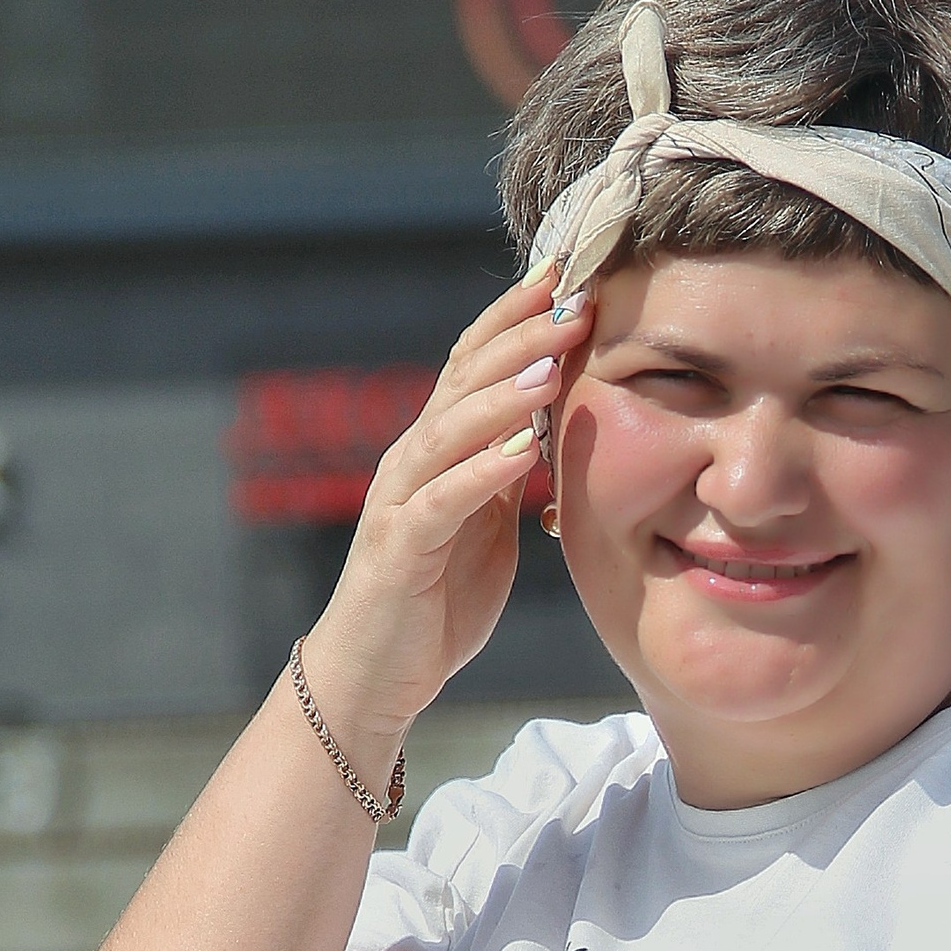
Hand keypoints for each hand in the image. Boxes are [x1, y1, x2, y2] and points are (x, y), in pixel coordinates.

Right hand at [302, 270, 592, 755]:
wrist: (378, 674)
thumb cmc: (436, 600)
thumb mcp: (488, 525)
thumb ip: (510, 474)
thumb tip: (553, 427)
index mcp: (438, 449)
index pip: (474, 363)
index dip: (516, 317)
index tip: (568, 277)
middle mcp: (413, 460)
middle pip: (463, 379)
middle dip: (519, 337)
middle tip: (573, 301)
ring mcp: (401, 500)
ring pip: (449, 430)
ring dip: (500, 395)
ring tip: (551, 364)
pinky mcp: (399, 549)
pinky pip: (441, 502)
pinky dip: (481, 474)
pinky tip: (521, 454)